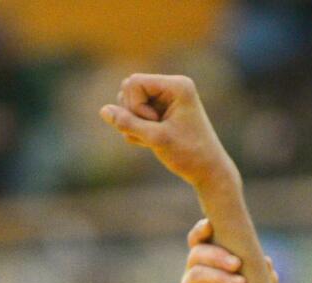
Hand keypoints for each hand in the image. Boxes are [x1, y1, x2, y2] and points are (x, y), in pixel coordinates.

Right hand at [99, 74, 236, 189]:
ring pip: (129, 102)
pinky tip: (153, 142)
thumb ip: (128, 123)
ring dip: (134, 124)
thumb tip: (103, 110)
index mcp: (177, 85)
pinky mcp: (161, 112)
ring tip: (152, 139)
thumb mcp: (155, 138)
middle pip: (129, 89)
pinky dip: (138, 130)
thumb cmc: (188, 154)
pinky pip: (135, 114)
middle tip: (153, 132)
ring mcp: (166, 99)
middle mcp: (171, 87)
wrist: (208, 171)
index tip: (153, 124)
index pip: (134, 82)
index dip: (134, 105)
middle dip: (132, 114)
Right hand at [173, 218, 276, 282]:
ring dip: (220, 276)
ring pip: (196, 274)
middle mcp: (191, 277)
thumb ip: (258, 279)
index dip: (201, 231)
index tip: (211, 225)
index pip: (198, 242)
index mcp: (206, 267)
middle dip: (218, 256)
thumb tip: (266, 263)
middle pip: (197, 254)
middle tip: (238, 265)